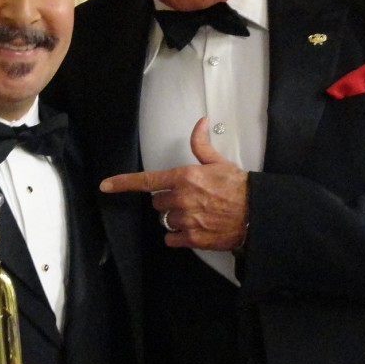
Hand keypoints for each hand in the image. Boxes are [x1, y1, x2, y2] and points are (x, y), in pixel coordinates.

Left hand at [99, 117, 248, 250]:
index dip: (123, 183)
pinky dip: (179, 236)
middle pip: (156, 202)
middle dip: (167, 201)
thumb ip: (201, 145)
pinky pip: (171, 239)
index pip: (146, 180)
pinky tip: (194, 228)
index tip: (106, 185)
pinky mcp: (191, 238)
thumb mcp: (219, 162)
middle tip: (187, 200)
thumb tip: (199, 124)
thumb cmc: (241, 188)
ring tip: (196, 214)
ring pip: (165, 221)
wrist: (257, 214)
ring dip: (175, 219)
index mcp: (185, 177)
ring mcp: (185, 219)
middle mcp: (182, 198)